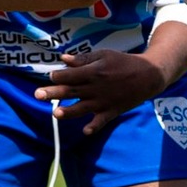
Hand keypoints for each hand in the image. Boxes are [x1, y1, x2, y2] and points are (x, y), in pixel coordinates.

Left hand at [35, 49, 168, 135]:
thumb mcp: (104, 55)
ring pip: (82, 108)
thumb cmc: (123, 62)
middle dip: (53, 93)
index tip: (51, 76)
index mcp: (93, 72)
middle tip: (38, 94)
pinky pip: (101, 121)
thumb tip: (63, 59)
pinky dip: (94, 127)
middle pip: (71, 91)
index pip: (70, 75)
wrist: (148, 75)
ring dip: (69, 111)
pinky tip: (85, 131)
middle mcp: (96, 88)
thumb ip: (83, 59)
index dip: (58, 76)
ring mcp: (103, 101)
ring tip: (56, 113)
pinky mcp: (112, 111)